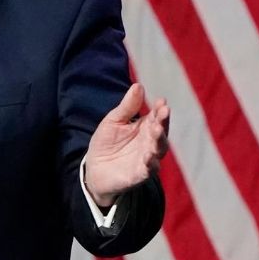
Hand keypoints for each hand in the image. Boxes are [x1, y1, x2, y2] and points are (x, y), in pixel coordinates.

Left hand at [83, 83, 169, 206]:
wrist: (95, 168)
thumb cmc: (107, 142)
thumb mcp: (114, 121)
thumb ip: (127, 106)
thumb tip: (138, 85)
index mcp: (145, 127)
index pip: (156, 116)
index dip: (160, 109)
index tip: (162, 101)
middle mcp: (150, 142)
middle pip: (161, 131)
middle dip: (162, 122)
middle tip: (163, 112)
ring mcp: (147, 158)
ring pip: (158, 149)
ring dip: (159, 140)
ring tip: (156, 129)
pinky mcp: (139, 174)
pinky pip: (149, 170)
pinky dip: (151, 164)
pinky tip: (149, 157)